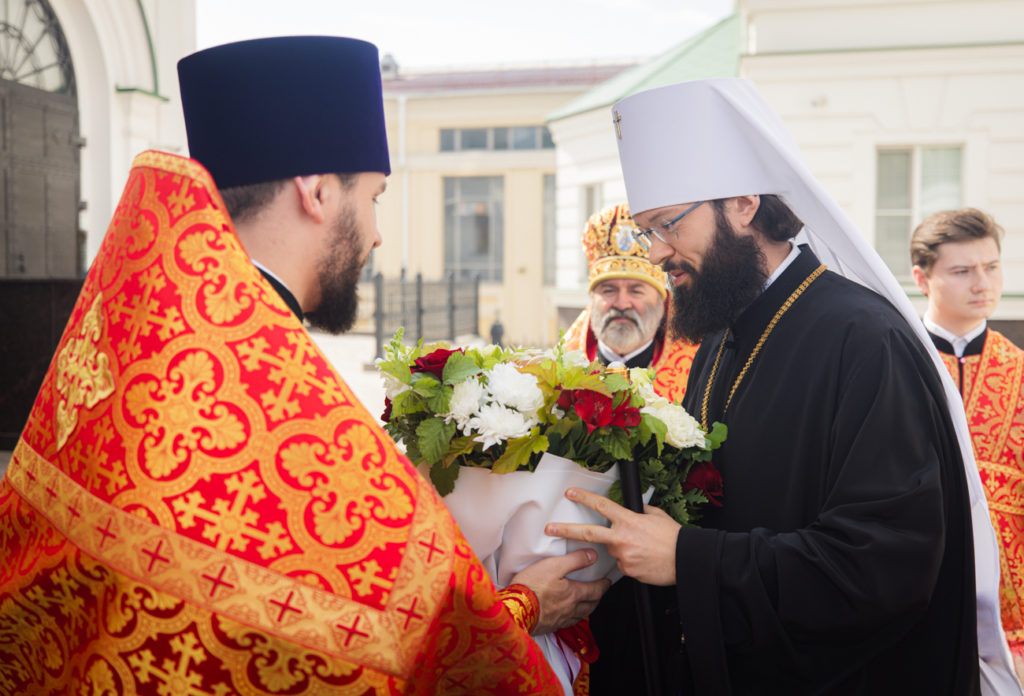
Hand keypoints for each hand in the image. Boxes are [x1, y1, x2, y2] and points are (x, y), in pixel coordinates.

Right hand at [510, 549, 610, 634]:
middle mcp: (571, 609)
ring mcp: (560, 620)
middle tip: (599, 592)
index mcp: (574, 594)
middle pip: (591, 605)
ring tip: (587, 604)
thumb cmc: (532, 586)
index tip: (607, 582)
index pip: (595, 590)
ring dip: (587, 609)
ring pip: (580, 616)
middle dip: (597, 598)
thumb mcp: (553, 566)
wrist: (514, 609)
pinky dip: (573, 617)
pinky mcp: (549, 626)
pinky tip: (568, 615)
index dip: (603, 585)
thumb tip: (593, 556)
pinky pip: (567, 623)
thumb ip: (575, 560)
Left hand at [545, 487, 679, 585]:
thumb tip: (633, 510)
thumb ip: (640, 512)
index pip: (601, 505)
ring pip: (612, 551)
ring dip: (622, 549)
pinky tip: (645, 560)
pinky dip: (631, 562)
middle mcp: (621, 537)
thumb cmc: (674, 537)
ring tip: (643, 549)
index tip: (571, 493)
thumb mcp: (656, 516)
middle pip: (587, 533)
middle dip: (565, 530)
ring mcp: (622, 555)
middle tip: (550, 529)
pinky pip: (623, 565)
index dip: (584, 497)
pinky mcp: (627, 571)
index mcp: (628, 520)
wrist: (686, 559)